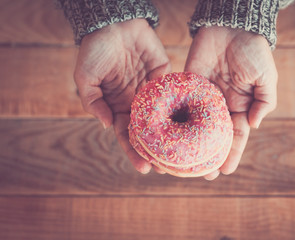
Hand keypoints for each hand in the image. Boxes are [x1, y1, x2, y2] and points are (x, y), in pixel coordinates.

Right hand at [74, 19, 170, 173]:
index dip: (134, 152)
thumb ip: (93, 102)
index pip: (127, 135)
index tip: (143, 168)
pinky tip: (191, 124)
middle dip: (156, 150)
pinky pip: (175, 96)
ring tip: (182, 154)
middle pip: (148, 132)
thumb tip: (107, 126)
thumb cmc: (96, 50)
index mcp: (118, 107)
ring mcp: (153, 93)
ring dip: (172, 136)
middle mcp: (137, 104)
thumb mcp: (86, 77)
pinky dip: (183, 110)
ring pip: (165, 118)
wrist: (115, 24)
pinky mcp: (166, 78)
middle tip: (168, 168)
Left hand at [185, 26, 277, 179]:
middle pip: (212, 135)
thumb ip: (264, 101)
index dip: (231, 154)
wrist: (231, 26)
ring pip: (193, 124)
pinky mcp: (188, 85)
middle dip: (208, 155)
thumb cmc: (253, 51)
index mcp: (238, 106)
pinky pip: (180, 104)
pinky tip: (167, 134)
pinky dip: (174, 119)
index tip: (225, 171)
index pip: (235, 136)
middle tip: (201, 174)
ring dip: (188, 143)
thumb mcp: (266, 77)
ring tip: (180, 161)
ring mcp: (202, 96)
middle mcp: (219, 105)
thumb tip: (254, 126)